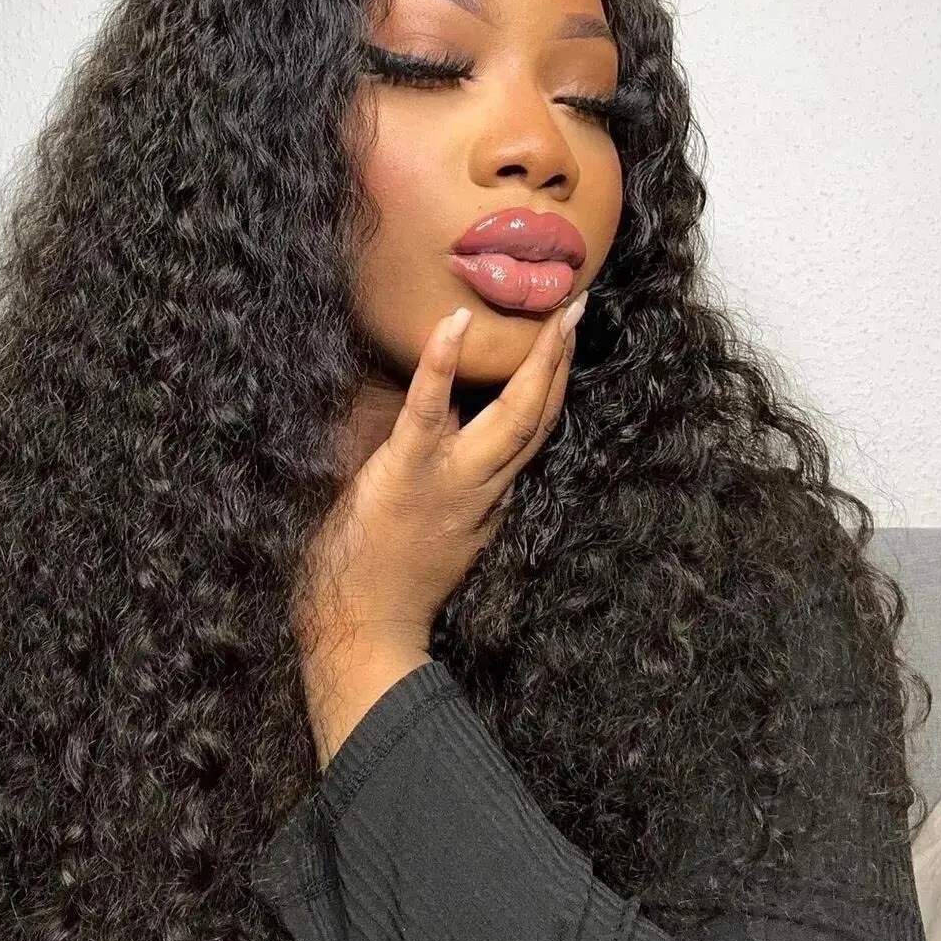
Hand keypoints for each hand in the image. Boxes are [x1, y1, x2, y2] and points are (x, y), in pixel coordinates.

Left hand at [293, 293, 585, 662]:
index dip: (555, 387)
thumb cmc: (387, 585)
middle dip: (563, 362)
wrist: (363, 633)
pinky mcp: (408, 472)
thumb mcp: (441, 535)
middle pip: (539, 418)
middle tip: (578, 308)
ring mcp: (452, 480)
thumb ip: (459, 496)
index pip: (534, 435)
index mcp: (490, 500)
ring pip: (514, 417)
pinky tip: (455, 323)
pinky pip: (430, 411)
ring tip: (556, 312)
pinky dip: (442, 363)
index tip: (567, 344)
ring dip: (539, 361)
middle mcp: (485, 489)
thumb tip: (457, 447)